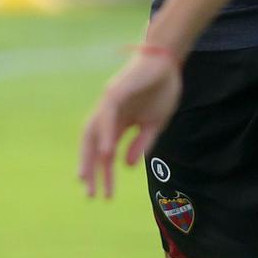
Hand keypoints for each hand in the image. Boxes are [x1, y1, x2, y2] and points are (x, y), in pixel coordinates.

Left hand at [79, 50, 183, 197]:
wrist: (169, 62)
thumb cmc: (163, 89)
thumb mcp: (155, 124)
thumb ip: (141, 144)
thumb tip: (128, 166)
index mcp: (118, 123)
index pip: (105, 152)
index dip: (103, 173)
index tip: (102, 195)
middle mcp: (108, 115)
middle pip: (92, 146)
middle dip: (90, 170)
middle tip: (90, 195)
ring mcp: (108, 103)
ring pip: (93, 133)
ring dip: (90, 157)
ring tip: (88, 179)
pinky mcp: (114, 92)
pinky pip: (106, 117)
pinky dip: (104, 135)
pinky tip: (106, 152)